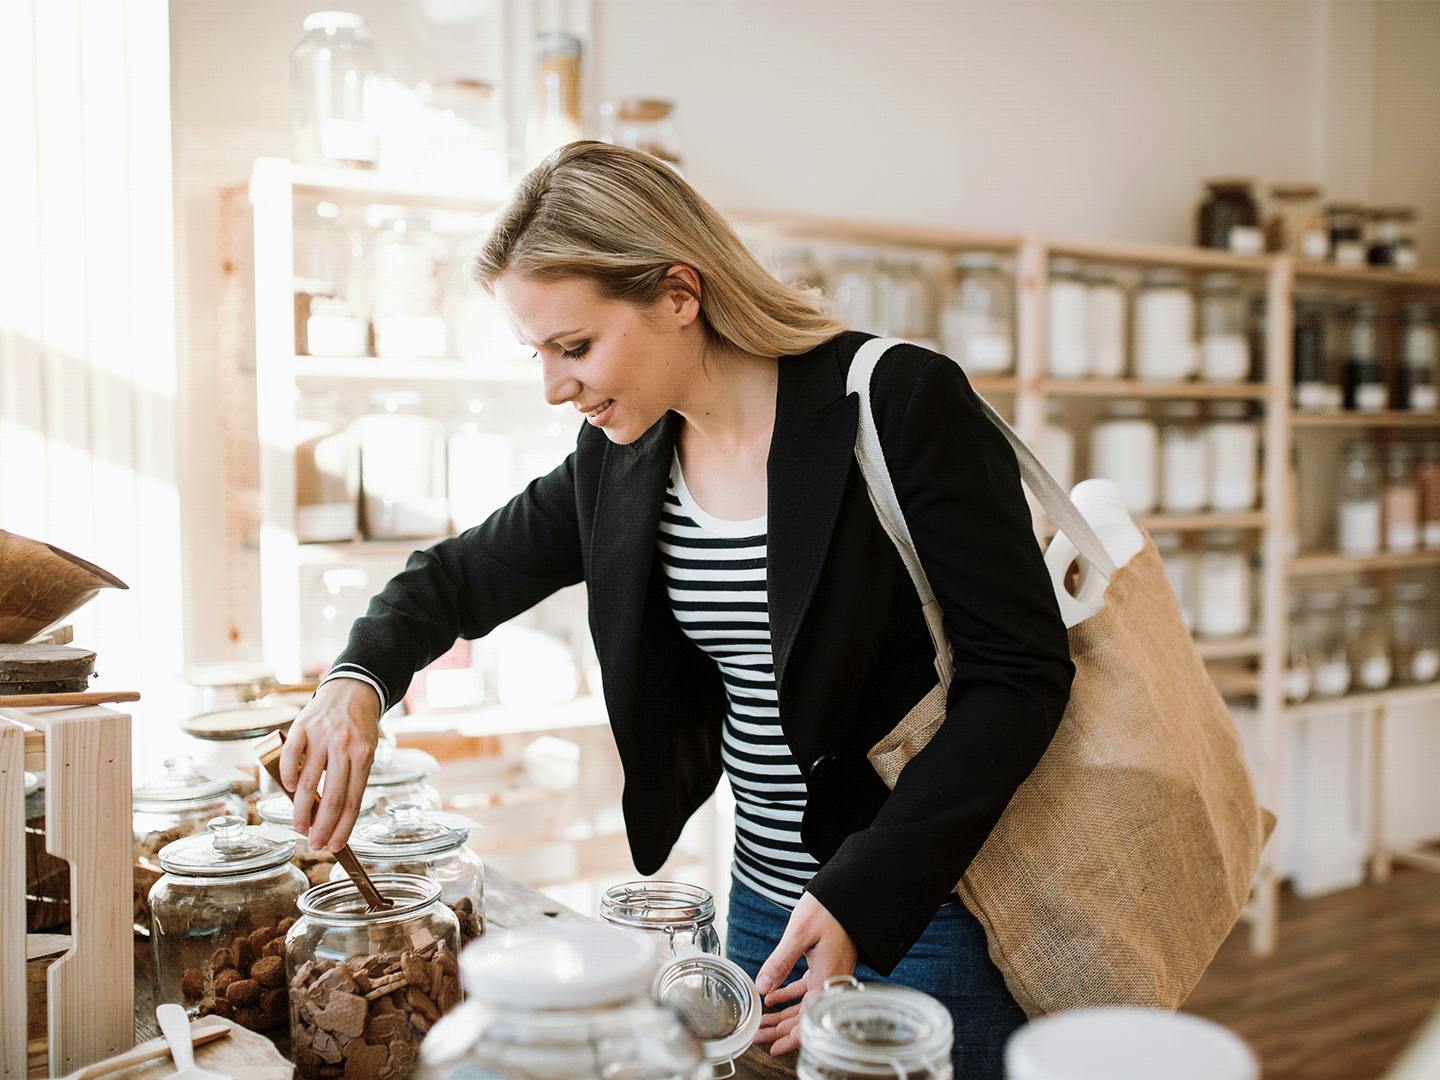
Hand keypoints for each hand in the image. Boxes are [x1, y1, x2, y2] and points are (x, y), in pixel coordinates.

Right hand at [279, 678, 381, 852]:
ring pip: (307, 783)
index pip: (352, 801)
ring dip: (301, 810)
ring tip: (300, 826)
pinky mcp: (302, 727)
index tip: (334, 846)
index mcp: (364, 756)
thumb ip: (350, 777)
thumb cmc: (358, 728)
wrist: (352, 690)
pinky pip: (291, 757)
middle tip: (314, 844)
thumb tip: (329, 814)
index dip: (343, 827)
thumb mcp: (365, 751)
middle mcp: (343, 747)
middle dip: (321, 827)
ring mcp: (321, 737)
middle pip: (331, 797)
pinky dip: (288, 776)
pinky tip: (288, 789)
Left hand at [751, 891, 857, 1056]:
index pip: (810, 1018)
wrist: (848, 892)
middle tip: (757, 1038)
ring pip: (804, 1003)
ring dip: (782, 1014)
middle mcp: (831, 980)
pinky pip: (806, 988)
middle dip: (780, 1029)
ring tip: (760, 1024)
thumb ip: (780, 961)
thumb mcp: (799, 934)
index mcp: (828, 977)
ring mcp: (829, 973)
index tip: (775, 1050)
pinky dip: (788, 995)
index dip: (793, 1038)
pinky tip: (771, 998)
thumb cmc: (829, 909)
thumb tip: (761, 987)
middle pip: (804, 1015)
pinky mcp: (826, 964)